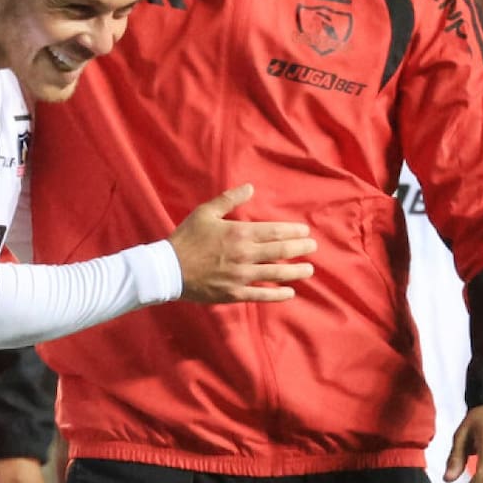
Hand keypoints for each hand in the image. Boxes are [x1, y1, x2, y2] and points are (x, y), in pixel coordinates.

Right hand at [169, 184, 314, 303]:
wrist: (168, 269)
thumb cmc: (187, 238)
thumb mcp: (206, 212)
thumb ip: (229, 199)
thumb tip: (250, 187)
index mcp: (239, 233)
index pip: (275, 232)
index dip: (293, 232)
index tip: (305, 231)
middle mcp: (244, 255)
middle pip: (280, 252)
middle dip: (301, 249)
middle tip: (313, 247)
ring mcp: (240, 276)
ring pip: (276, 274)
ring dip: (295, 272)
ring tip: (308, 270)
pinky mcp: (234, 293)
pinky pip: (261, 295)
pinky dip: (278, 294)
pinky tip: (290, 293)